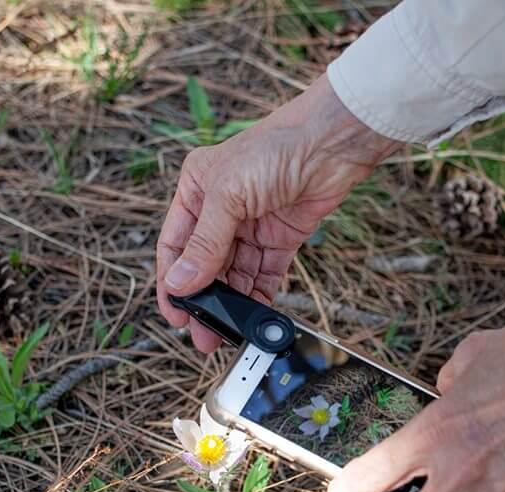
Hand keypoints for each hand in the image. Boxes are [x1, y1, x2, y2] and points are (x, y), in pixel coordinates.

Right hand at [156, 76, 400, 350]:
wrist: (331, 144)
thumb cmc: (274, 150)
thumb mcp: (229, 195)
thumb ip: (206, 242)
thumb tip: (180, 282)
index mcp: (196, 190)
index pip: (174, 244)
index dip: (172, 281)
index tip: (176, 314)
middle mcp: (221, 209)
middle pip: (205, 264)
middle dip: (203, 300)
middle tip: (203, 334)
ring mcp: (252, 225)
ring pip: (235, 274)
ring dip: (230, 304)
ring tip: (227, 333)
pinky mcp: (281, 238)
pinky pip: (264, 274)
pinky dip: (259, 296)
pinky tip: (254, 317)